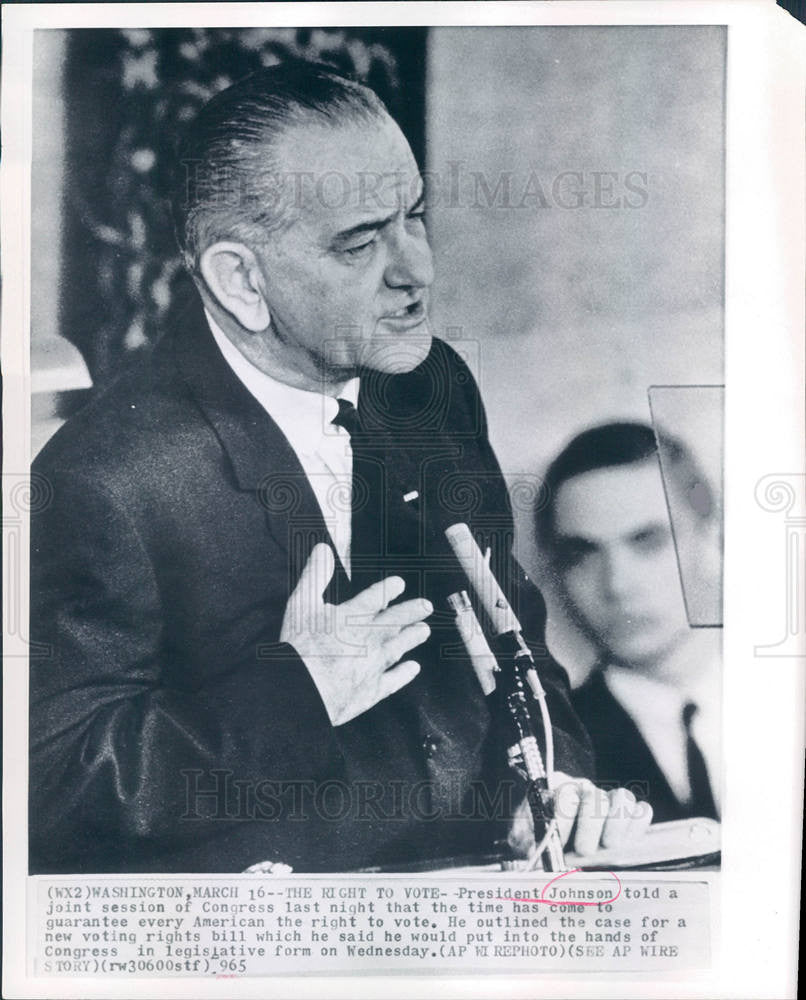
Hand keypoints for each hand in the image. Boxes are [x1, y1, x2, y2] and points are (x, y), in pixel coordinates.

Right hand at [280, 543, 430, 725]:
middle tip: (426, 606)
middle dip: (412, 611)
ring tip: (424, 630)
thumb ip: (315, 575)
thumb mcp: (301, 603)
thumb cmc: (299, 646)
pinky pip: (393, 680)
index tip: (399, 584)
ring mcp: (373, 665)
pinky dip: (404, 673)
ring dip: (412, 637)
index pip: (376, 597)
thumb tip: (323, 549)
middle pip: (395, 621)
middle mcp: (369, 638)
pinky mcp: (372, 690)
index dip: (389, 589)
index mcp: (353, 616)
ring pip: (398, 646)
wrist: (301, 690)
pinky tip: (413, 668)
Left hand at [508, 771, 652, 860]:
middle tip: (584, 850)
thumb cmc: (543, 844)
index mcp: (557, 792)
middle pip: (595, 796)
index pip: (565, 794)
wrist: (562, 846)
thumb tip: (541, 857)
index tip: (562, 841)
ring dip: (616, 825)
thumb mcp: (529, 840)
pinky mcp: (630, 815)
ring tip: (609, 846)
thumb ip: (533, 843)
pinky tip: (627, 843)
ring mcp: (610, 800)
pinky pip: (643, 811)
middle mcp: (585, 791)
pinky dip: (638, 826)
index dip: (564, 816)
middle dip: (590, 825)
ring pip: (623, 798)